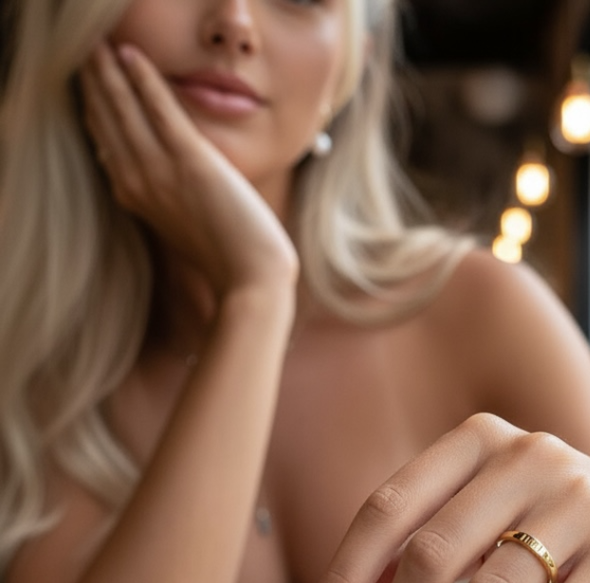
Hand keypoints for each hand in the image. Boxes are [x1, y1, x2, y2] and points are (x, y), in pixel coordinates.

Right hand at [79, 42, 297, 295]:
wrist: (250, 280)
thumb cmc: (230, 260)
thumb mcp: (188, 226)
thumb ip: (171, 201)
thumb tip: (172, 182)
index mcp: (136, 198)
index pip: (106, 144)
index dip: (95, 113)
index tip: (92, 88)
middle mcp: (138, 183)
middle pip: (105, 122)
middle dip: (93, 84)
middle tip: (89, 53)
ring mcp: (160, 172)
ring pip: (122, 109)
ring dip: (107, 71)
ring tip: (101, 45)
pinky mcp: (190, 162)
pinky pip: (158, 109)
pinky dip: (143, 80)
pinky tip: (132, 56)